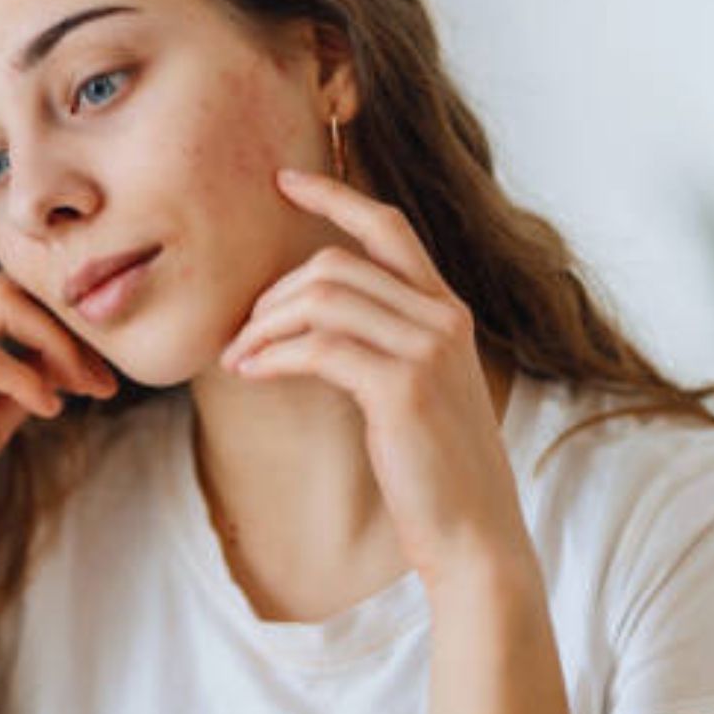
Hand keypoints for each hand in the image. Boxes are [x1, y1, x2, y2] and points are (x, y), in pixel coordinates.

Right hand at [0, 270, 117, 533]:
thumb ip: (20, 379)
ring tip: (84, 388)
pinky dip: (24, 377)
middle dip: (63, 329)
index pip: (1, 295)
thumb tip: (68, 355)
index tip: (100, 372)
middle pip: (5, 289)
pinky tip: (49, 407)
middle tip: (102, 379)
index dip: (57, 324)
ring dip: (54, 345)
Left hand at [216, 167, 527, 583]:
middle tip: (242, 333)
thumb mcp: (417, 389)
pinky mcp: (402, 388)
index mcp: (447, 310)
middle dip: (274, 293)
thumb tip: (310, 319)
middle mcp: (442, 319)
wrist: (474, 532)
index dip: (334, 196)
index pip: (388, 228)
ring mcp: (427, 351)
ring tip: (238, 357)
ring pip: (321, 301)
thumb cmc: (434, 468)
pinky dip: (272, 356)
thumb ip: (383, 343)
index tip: (284, 180)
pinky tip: (252, 374)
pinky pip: (318, 347)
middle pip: (335, 265)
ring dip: (264, 326)